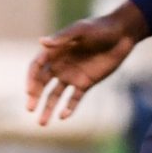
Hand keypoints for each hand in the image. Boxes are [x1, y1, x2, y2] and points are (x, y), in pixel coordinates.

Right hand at [25, 11, 140, 125]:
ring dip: (47, 108)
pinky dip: (68, 108)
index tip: (30, 91)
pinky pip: (74, 99)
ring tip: (42, 123)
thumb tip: (41, 41)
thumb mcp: (81, 30)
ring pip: (55, 95)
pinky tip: (63, 117)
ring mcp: (72, 76)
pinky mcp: (85, 83)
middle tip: (30, 108)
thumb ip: (62, 38)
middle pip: (42, 84)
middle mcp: (60, 65)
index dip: (31, 79)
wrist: (121, 35)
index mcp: (55, 52)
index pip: (36, 68)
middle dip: (35, 96)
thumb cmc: (99, 28)